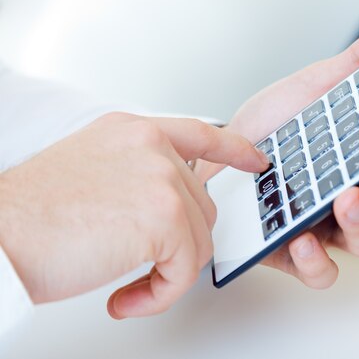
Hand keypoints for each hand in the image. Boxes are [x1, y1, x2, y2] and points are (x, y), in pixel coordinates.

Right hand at [0, 113, 267, 317]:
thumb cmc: (31, 215)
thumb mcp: (92, 170)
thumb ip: (139, 175)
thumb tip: (174, 205)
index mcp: (134, 131)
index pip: (201, 134)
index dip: (235, 150)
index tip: (256, 161)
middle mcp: (152, 147)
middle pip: (202, 206)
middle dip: (177, 244)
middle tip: (140, 264)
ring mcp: (162, 178)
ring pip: (199, 239)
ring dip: (168, 271)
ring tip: (126, 282)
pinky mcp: (164, 217)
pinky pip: (187, 269)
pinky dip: (162, 294)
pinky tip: (127, 297)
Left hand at [196, 22, 358, 287]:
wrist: (215, 154)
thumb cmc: (269, 127)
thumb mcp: (310, 87)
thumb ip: (355, 64)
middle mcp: (353, 195)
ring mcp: (327, 226)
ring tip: (346, 198)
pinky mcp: (295, 252)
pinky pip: (321, 272)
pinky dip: (318, 261)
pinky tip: (304, 238)